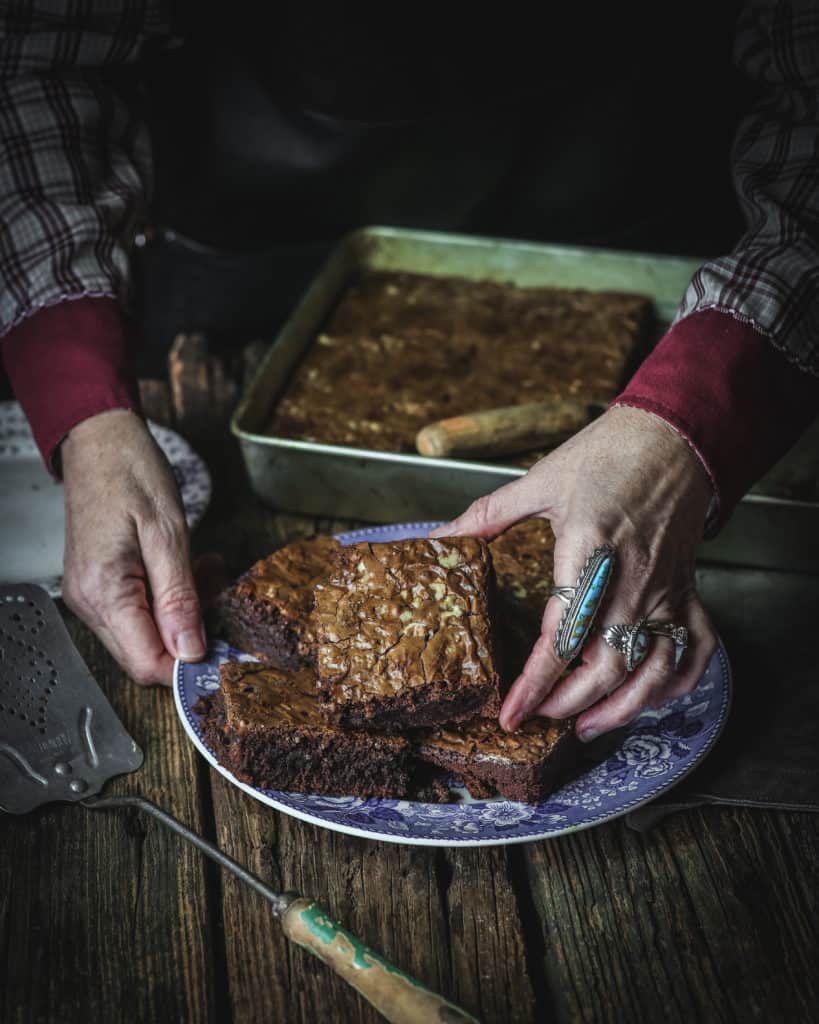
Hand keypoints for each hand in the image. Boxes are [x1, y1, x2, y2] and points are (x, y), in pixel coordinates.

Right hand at [61, 410, 205, 684]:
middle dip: (192, 632)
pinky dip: (172, 595)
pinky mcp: (102, 585)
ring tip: (205, 567)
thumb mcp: (168, 534)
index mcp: (104, 592)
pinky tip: (188, 566)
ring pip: (149, 633)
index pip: (147, 663)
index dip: (189, 665)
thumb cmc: (130, 473)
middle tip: (217, 589)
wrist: (101, 440)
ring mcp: (93, 595)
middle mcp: (91, 602)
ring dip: (187, 609)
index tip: (225, 648)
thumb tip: (191, 650)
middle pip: (148, 655)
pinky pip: (142, 610)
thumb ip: (179, 598)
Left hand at [432, 406, 716, 740]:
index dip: (534, 683)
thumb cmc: (606, 456)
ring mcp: (666, 590)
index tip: (510, 712)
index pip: (562, 635)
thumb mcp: (540, 481)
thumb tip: (439, 538)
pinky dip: (673, 683)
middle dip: (569, 703)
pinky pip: (695, 651)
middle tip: (538, 716)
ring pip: (652, 670)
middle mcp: (632, 580)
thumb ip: (487, 515)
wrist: (672, 438)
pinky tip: (644, 697)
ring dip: (622, 709)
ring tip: (587, 727)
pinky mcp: (689, 591)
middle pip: (606, 665)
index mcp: (589, 551)